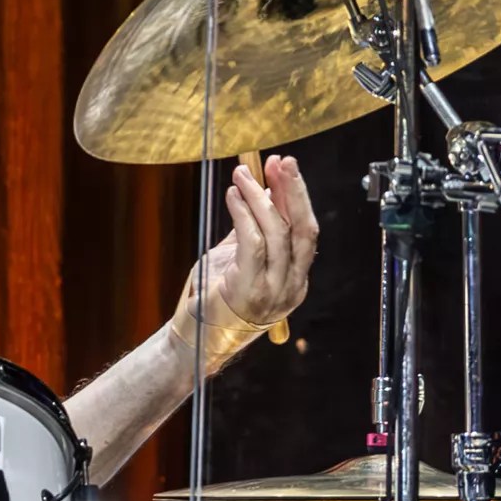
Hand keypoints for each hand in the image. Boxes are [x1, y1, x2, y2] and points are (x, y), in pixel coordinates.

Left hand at [184, 155, 318, 342]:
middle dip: (292, 191)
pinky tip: (234, 197)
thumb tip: (266, 190)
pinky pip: (253, 245)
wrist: (194, 339)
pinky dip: (244, 216)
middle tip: (280, 162)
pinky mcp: (250, 292)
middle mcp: (292, 287)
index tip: (285, 167)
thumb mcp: (240, 257)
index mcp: (295, 280)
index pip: (306, 230)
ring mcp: (274, 292)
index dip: (297, 196)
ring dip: (259, 198)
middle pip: (301, 229)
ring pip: (278, 234)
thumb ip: (255, 228)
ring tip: (242, 176)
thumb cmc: (214, 299)